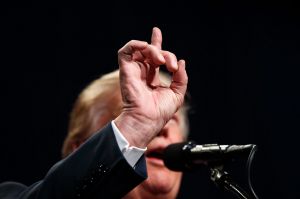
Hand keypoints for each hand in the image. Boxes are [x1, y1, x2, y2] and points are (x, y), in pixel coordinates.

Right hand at [115, 27, 187, 147]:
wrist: (147, 119)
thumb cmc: (160, 112)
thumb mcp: (177, 93)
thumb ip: (181, 77)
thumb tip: (181, 62)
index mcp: (152, 78)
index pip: (154, 56)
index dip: (156, 43)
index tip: (157, 32)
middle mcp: (142, 73)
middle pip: (152, 51)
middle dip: (165, 53)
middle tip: (172, 66)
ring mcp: (134, 71)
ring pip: (141, 49)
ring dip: (154, 50)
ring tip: (161, 61)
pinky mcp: (125, 70)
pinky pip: (126, 51)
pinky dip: (136, 44)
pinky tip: (146, 47)